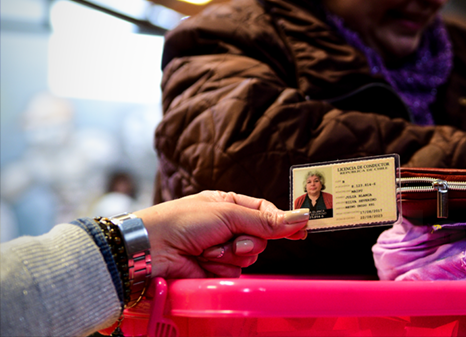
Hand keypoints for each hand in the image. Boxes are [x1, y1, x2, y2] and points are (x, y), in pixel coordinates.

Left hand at [135, 191, 308, 278]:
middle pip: (261, 238)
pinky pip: (234, 274)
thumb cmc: (181, 222)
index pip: (266, 212)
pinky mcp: (214, 272)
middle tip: (231, 241)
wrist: (150, 250)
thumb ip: (266, 220)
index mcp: (229, 205)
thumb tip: (301, 217)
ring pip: (249, 258)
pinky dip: (220, 269)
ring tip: (208, 251)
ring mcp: (221, 250)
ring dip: (231, 256)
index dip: (284, 222)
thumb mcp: (227, 213)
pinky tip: (202, 262)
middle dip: (248, 242)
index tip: (302, 230)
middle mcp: (227, 227)